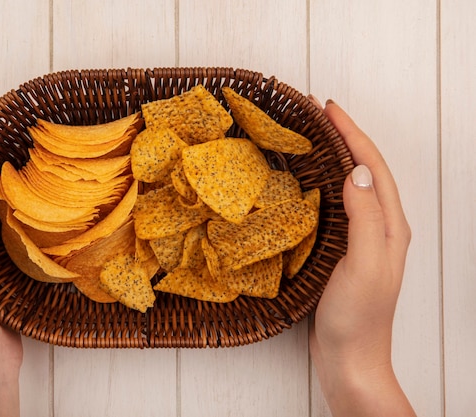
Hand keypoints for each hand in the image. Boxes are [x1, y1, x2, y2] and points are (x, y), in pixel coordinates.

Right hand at [307, 98, 414, 415]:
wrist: (350, 360)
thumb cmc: (357, 318)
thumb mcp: (363, 265)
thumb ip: (364, 217)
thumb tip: (356, 171)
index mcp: (389, 226)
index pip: (372, 167)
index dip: (351, 134)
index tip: (327, 108)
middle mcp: (380, 227)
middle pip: (364, 170)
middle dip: (343, 138)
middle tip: (315, 114)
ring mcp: (362, 240)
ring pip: (350, 186)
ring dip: (333, 157)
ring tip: (310, 138)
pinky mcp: (343, 251)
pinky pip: (336, 206)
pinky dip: (322, 185)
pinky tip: (305, 184)